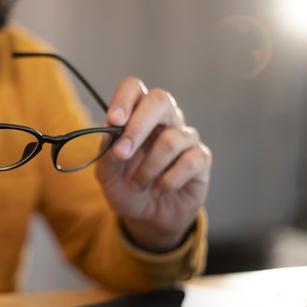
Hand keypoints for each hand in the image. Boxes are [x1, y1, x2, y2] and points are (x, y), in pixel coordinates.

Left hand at [96, 77, 211, 251]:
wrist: (147, 217)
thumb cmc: (126, 189)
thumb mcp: (107, 176)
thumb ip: (106, 153)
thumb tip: (108, 132)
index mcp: (137, 115)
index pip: (133, 88)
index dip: (124, 99)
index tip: (114, 120)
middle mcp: (164, 119)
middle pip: (160, 100)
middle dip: (139, 126)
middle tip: (123, 152)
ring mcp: (185, 137)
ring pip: (171, 139)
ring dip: (148, 168)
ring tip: (137, 185)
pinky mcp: (201, 158)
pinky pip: (188, 162)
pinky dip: (167, 181)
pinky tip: (157, 191)